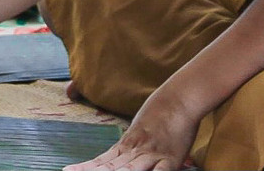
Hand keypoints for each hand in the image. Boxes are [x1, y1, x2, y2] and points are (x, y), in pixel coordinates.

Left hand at [64, 85, 199, 170]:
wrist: (178, 99)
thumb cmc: (159, 114)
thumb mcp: (139, 131)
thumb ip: (129, 147)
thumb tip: (121, 157)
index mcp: (126, 145)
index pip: (101, 161)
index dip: (85, 168)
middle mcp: (135, 151)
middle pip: (111, 168)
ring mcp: (151, 155)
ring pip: (129, 170)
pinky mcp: (170, 159)